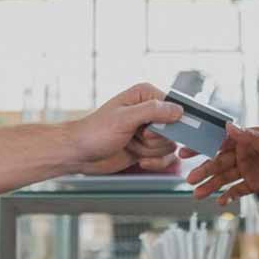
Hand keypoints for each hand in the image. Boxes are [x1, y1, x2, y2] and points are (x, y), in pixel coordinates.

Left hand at [66, 83, 182, 175]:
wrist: (80, 153)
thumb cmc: (95, 132)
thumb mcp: (124, 118)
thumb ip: (153, 111)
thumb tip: (178, 110)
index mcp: (146, 95)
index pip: (175, 107)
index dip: (166, 123)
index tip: (146, 131)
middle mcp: (151, 111)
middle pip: (174, 129)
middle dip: (155, 140)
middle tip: (136, 137)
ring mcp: (150, 131)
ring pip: (170, 145)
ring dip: (150, 151)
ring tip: (131, 145)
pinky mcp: (148, 148)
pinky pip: (166, 157)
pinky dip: (155, 162)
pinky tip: (139, 160)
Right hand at [185, 124, 258, 206]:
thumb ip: (250, 138)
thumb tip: (228, 126)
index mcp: (250, 138)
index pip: (221, 142)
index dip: (203, 147)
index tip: (186, 153)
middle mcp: (248, 153)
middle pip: (221, 162)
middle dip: (205, 171)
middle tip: (189, 180)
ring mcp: (251, 169)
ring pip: (227, 178)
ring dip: (212, 186)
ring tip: (198, 195)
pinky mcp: (257, 184)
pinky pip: (238, 190)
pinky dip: (228, 195)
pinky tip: (219, 202)